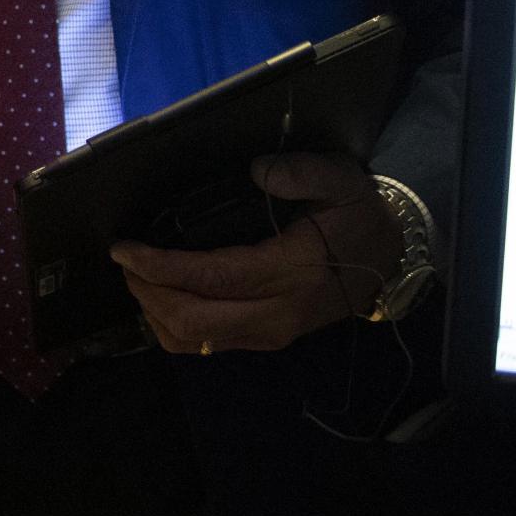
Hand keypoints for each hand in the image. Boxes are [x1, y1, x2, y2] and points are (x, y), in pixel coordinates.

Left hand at [112, 154, 400, 354]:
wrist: (392, 257)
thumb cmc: (359, 215)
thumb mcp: (342, 180)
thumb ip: (301, 172)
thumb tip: (257, 171)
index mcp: (292, 273)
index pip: (212, 278)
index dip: (160, 267)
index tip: (123, 248)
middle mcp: (278, 314)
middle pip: (193, 322)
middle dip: (147, 292)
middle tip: (125, 261)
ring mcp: (271, 333)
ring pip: (195, 342)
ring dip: (155, 312)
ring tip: (138, 276)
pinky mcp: (266, 339)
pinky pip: (207, 345)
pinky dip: (173, 325)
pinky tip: (162, 296)